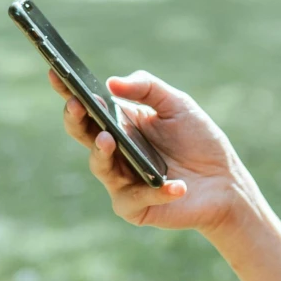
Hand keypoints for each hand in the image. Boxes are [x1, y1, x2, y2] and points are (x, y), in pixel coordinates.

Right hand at [52, 67, 250, 237]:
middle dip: (76, 120)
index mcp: (119, 124)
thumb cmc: (198, 140)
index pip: (87, 107)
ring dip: (102, 153)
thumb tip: (112, 83)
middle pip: (83, 135)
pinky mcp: (136, 207)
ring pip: (100, 166)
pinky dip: (157, 190)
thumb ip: (148, 89)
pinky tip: (176, 185)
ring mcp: (121, 181)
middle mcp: (113, 152)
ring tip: (109, 139)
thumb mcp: (177, 105)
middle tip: (77, 105)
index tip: (56, 72)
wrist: (225, 181)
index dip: (68, 91)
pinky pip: (136, 198)